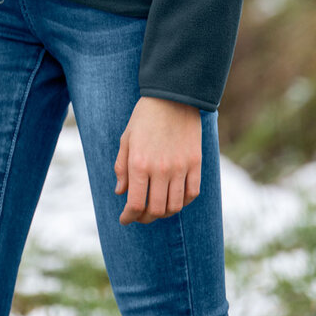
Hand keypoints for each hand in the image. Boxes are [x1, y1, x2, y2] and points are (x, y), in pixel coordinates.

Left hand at [114, 97, 201, 224]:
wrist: (172, 96)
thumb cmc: (145, 117)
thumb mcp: (126, 139)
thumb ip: (122, 167)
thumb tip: (120, 193)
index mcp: (140, 163)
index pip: (135, 204)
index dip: (129, 217)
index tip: (125, 219)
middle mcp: (160, 169)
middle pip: (156, 210)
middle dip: (145, 218)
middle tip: (139, 216)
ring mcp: (180, 167)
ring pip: (175, 206)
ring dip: (164, 213)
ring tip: (157, 208)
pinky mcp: (195, 163)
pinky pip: (191, 194)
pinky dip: (183, 202)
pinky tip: (174, 198)